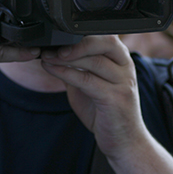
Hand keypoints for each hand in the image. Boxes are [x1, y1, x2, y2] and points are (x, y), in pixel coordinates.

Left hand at [40, 35, 145, 157]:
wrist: (124, 141)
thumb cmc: (106, 111)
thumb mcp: (91, 84)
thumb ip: (78, 68)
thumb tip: (52, 52)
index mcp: (121, 59)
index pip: (106, 34)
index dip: (82, 32)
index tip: (58, 35)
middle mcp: (126, 67)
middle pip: (105, 42)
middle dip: (76, 42)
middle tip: (52, 46)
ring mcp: (123, 83)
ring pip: (95, 61)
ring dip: (66, 57)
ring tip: (46, 57)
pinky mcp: (115, 99)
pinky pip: (88, 80)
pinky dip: (66, 73)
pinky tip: (52, 70)